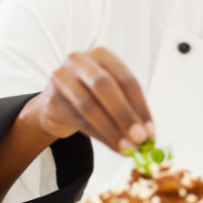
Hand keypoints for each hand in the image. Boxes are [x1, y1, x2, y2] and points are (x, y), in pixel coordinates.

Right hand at [22, 47, 152, 152]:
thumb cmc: (92, 95)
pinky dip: (98, 135)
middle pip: (104, 87)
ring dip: (111, 130)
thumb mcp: (112, 93)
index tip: (150, 130)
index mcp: (103, 55)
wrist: (57, 102)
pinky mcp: (52, 99)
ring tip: (126, 147)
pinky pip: (78, 120)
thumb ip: (129, 108)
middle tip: (138, 137)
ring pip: (88, 105)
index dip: (140, 106)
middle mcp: (80, 61)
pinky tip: (112, 145)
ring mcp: (62, 78)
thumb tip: (147, 134)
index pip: (126, 80)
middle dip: (124, 115)